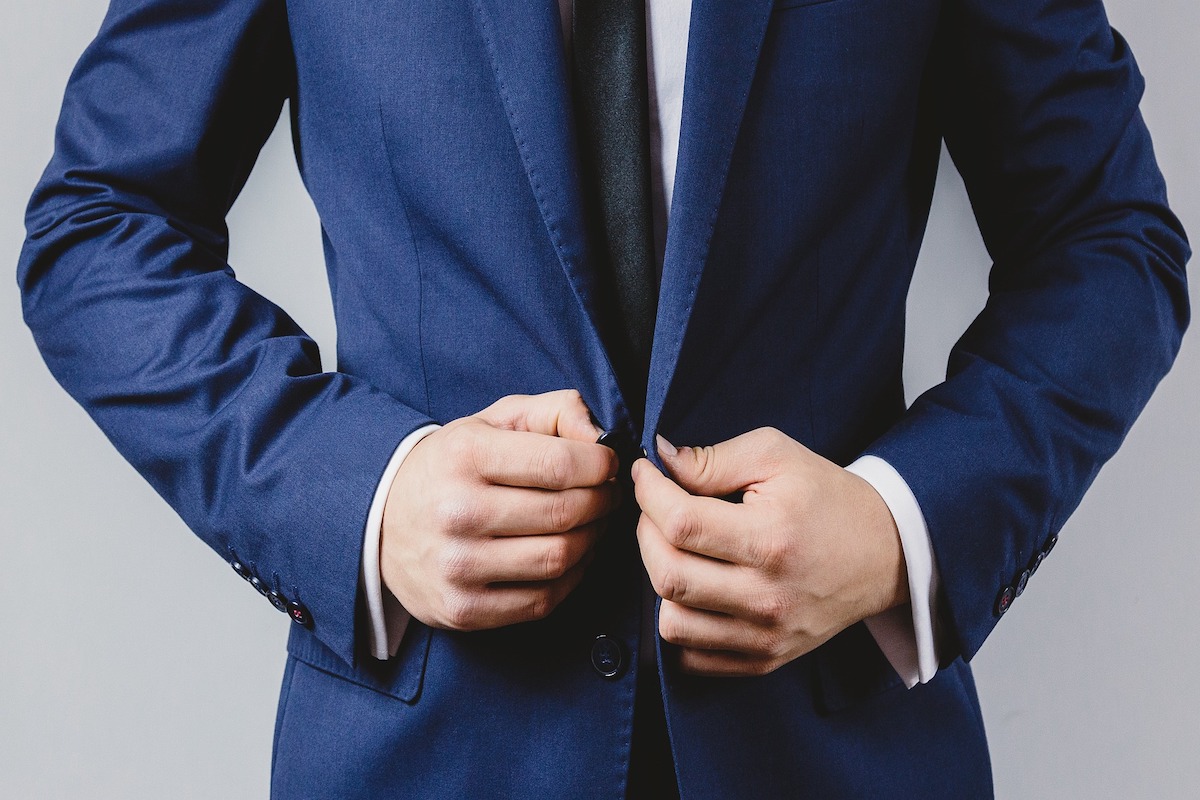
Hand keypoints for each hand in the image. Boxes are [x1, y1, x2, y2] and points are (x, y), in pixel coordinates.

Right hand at [381, 390, 618, 630]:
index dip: (600, 465)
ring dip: (593, 541)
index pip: (560, 464)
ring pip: (560, 558)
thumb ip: (553, 411)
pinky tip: (571, 557)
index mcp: (465, 455)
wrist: (380, 521)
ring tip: (592, 524)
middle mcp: (458, 511)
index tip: (607, 464)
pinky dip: (571, 579)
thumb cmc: (453, 466)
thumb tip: (600, 435)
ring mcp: (458, 566)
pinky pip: (542, 600)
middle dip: (602, 502)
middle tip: (607, 495)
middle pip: (565, 513)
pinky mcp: (462, 608)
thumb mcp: (492, 421)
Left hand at [632, 428, 907, 676]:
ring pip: (671, 622)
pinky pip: (692, 656)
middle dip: (646, 533)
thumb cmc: (826, 497)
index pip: (681, 523)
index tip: (646, 474)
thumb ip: (713, 458)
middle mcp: (767, 596)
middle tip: (657, 509)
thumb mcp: (777, 456)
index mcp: (772, 539)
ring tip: (676, 549)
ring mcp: (766, 636)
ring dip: (660, 579)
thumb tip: (659, 459)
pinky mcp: (765, 660)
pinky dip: (679, 622)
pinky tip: (693, 588)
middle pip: (667, 574)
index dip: (649, 493)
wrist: (885, 553)